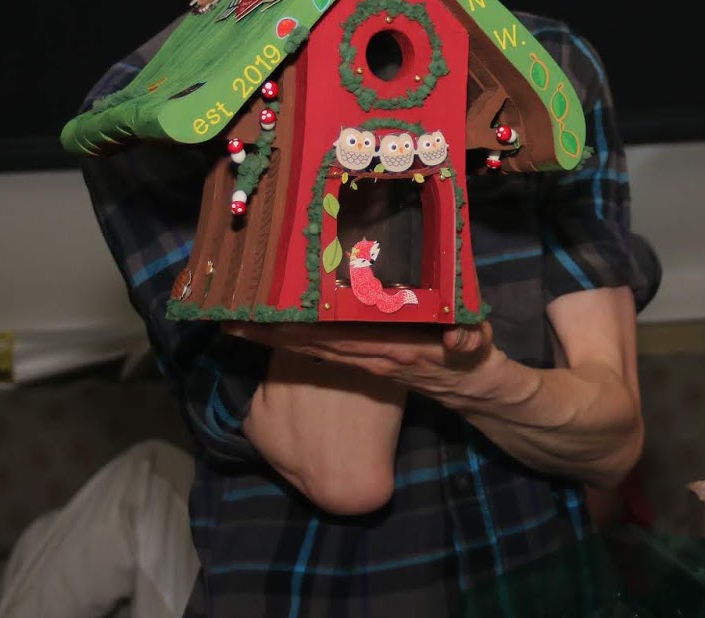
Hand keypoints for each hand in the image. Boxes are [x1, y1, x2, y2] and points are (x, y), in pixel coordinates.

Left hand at [222, 320, 502, 403]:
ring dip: (275, 338)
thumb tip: (461, 340)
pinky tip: (275, 330)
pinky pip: (325, 350)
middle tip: (229, 316)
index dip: (297, 328)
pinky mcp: (366, 360)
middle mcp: (368, 356)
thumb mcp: (476, 344)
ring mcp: (365, 360)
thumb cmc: (470, 358)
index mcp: (388, 349)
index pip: (333, 337)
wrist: (472, 389)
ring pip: (312, 348)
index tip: (263, 317)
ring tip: (238, 322)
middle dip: (270, 332)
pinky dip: (297, 341)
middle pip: (309, 344)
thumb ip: (469, 339)